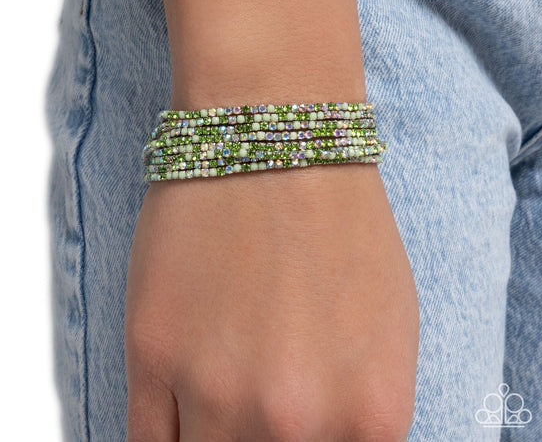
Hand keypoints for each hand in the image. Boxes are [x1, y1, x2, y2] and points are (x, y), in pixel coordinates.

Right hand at [125, 163, 418, 440]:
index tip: (283, 433)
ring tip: (218, 395)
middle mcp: (296, 422)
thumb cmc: (337, 217)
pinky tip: (178, 405)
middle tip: (251, 410)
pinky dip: (166, 435)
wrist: (271, 131)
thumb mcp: (389, 330)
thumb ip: (359, 414)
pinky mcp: (152, 354)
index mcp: (370, 417)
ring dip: (210, 436)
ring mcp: (217, 391)